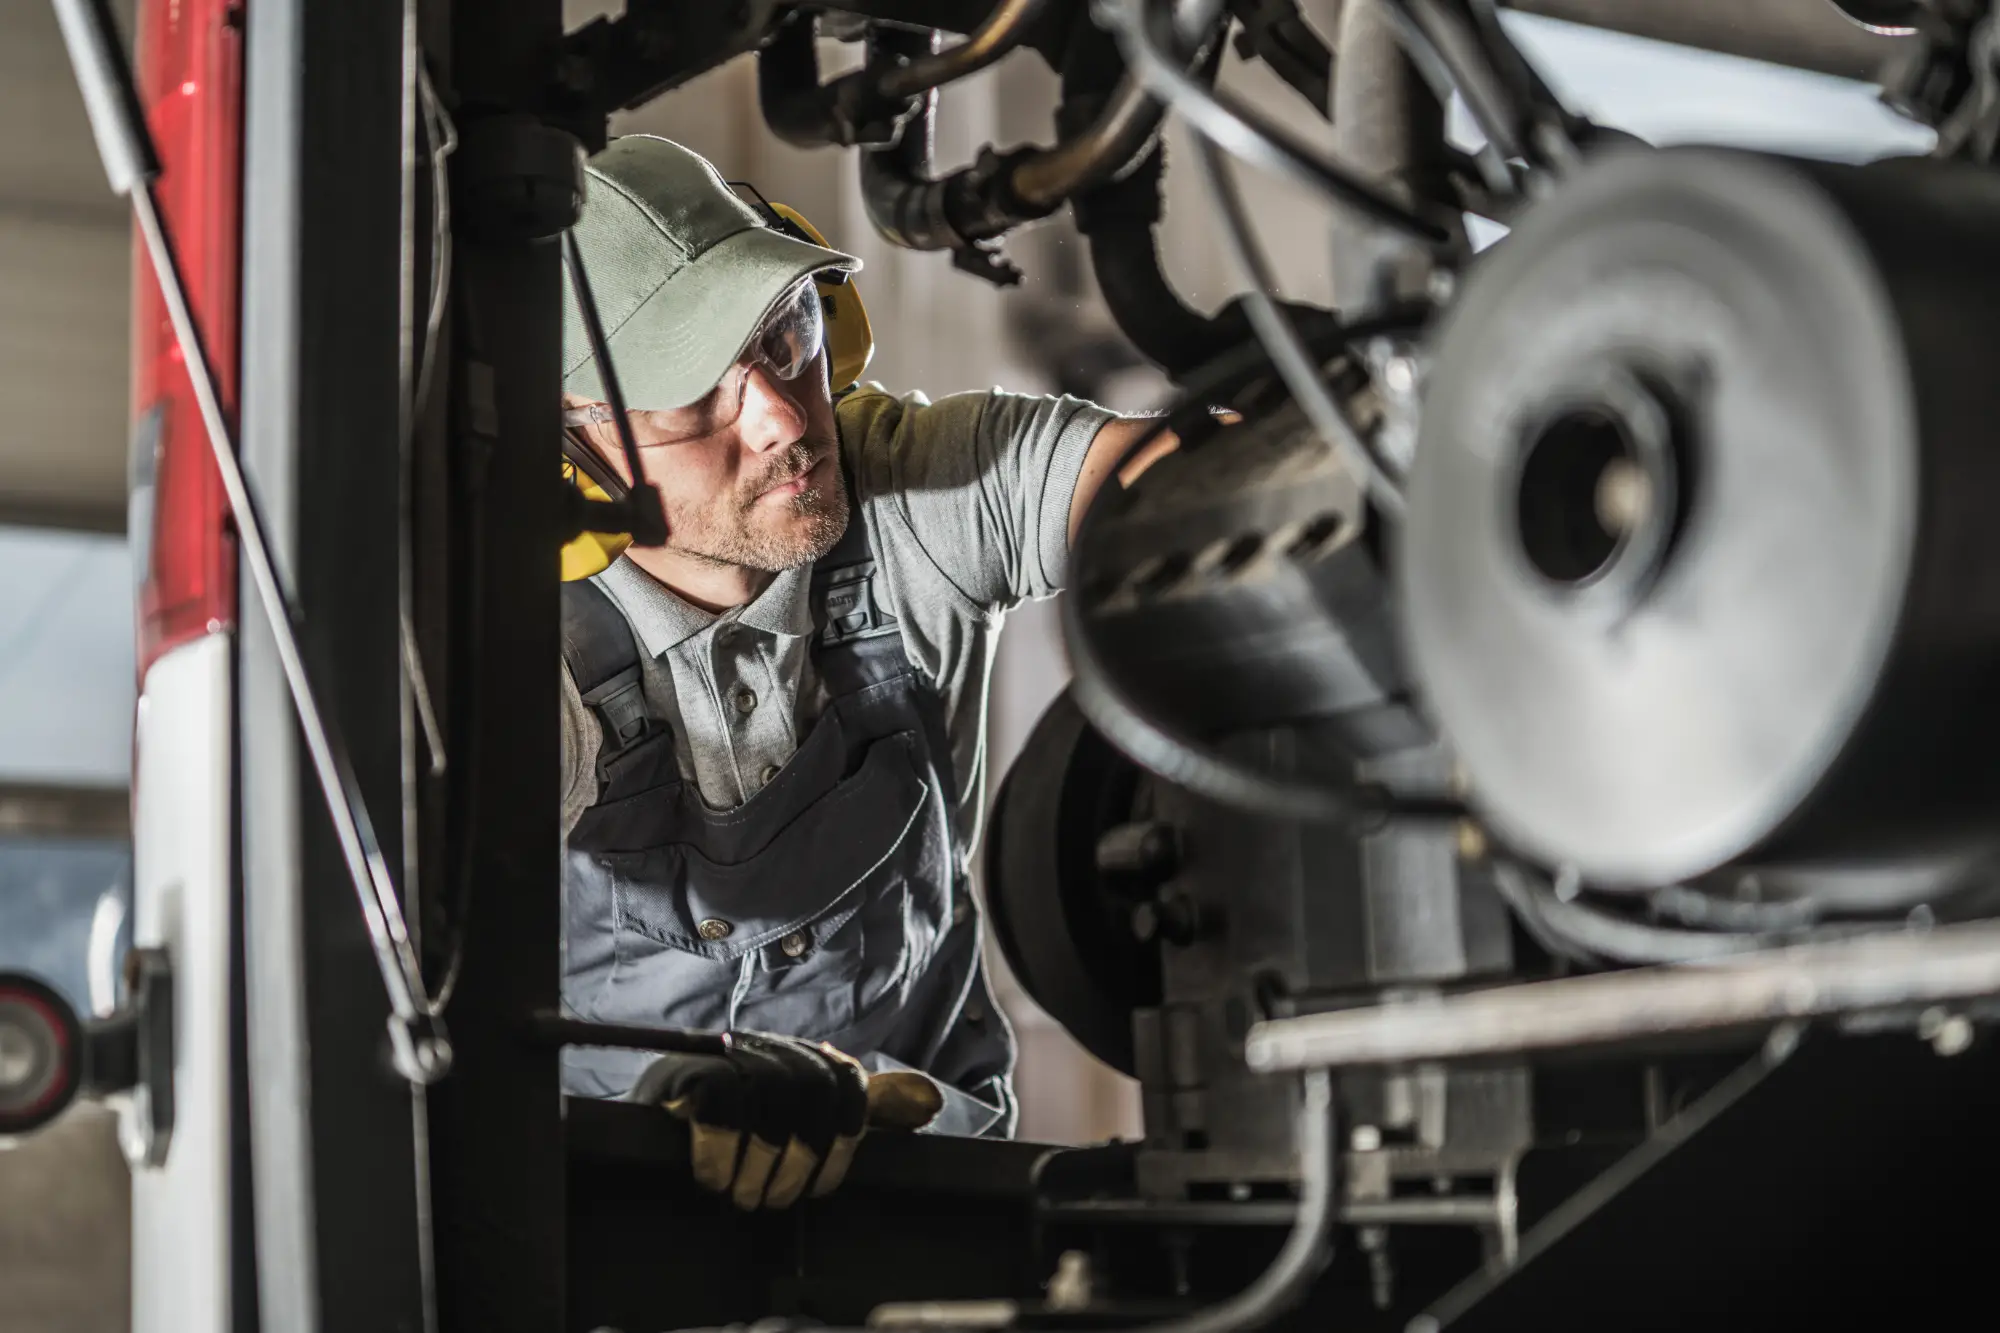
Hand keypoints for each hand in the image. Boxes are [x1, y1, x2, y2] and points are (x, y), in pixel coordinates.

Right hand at [630, 1031, 942, 1209]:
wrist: (656, 1114)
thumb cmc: (741, 1121)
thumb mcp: (809, 1112)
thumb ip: (868, 1106)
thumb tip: (930, 1100)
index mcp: (806, 1055)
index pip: (847, 1085)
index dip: (841, 1145)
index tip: (819, 1189)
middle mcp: (772, 1046)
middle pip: (810, 1100)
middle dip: (796, 1165)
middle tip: (773, 1202)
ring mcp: (730, 1056)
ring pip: (768, 1111)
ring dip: (755, 1169)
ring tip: (742, 1196)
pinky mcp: (689, 1073)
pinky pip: (718, 1112)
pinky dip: (716, 1156)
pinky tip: (710, 1177)